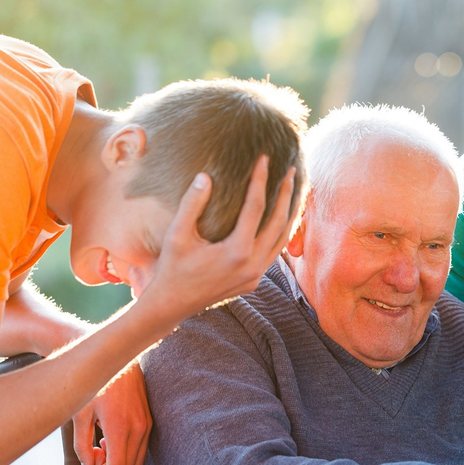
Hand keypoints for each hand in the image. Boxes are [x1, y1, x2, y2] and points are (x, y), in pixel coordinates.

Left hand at [73, 360, 152, 464]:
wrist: (112, 355)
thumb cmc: (91, 382)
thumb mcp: (78, 414)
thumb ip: (83, 446)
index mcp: (119, 428)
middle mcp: (138, 428)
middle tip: (92, 457)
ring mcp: (147, 423)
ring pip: (136, 461)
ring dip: (118, 461)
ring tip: (100, 443)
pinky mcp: (149, 418)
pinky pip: (141, 447)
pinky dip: (125, 450)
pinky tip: (110, 435)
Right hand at [140, 156, 297, 324]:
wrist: (172, 305)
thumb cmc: (172, 268)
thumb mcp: (176, 234)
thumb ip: (192, 204)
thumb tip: (205, 176)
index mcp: (236, 252)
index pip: (255, 208)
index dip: (260, 180)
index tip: (265, 159)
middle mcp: (253, 265)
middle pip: (279, 222)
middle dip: (286, 194)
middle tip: (291, 170)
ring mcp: (256, 275)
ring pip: (282, 239)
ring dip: (289, 213)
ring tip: (292, 190)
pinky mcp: (255, 280)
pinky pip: (274, 251)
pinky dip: (280, 232)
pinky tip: (280, 217)